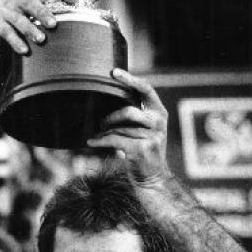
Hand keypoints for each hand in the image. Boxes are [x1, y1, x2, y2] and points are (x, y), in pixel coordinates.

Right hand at [0, 0, 76, 54]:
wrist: (1, 39)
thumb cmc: (26, 26)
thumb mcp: (38, 19)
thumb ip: (53, 16)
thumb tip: (79, 17)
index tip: (76, 0)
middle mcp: (17, 0)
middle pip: (30, 3)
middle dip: (42, 13)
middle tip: (53, 24)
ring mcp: (6, 12)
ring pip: (18, 19)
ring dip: (30, 29)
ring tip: (41, 40)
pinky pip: (7, 33)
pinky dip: (16, 42)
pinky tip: (25, 50)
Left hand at [87, 69, 169, 185]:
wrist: (153, 178)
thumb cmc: (143, 149)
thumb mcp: (145, 128)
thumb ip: (134, 113)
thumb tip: (107, 96)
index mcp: (160, 113)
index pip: (146, 89)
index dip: (130, 79)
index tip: (113, 72)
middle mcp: (159, 123)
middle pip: (129, 111)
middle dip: (110, 118)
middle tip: (101, 123)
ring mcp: (152, 137)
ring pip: (120, 128)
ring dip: (106, 132)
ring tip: (99, 135)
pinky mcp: (142, 149)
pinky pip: (114, 140)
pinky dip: (100, 141)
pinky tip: (91, 141)